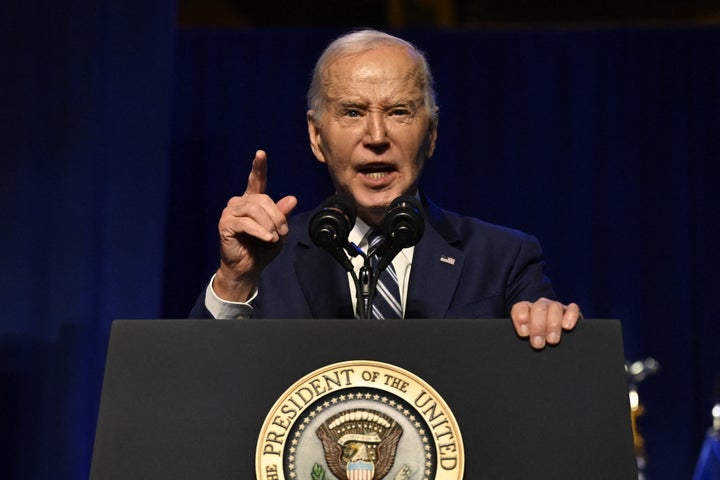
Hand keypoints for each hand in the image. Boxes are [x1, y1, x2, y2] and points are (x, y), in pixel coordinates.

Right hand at [214, 150, 296, 301]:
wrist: (247, 268)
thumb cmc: (262, 249)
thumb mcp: (278, 231)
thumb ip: (282, 215)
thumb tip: (292, 199)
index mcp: (252, 202)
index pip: (256, 181)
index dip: (259, 167)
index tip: (261, 153)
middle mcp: (239, 203)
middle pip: (263, 200)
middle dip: (277, 216)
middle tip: (282, 232)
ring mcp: (230, 213)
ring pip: (255, 210)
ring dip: (269, 225)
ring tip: (273, 237)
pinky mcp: (225, 224)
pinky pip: (246, 223)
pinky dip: (260, 231)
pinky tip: (267, 238)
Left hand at [510, 297, 581, 349]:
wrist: (555, 342)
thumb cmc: (535, 340)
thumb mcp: (526, 337)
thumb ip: (523, 335)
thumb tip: (520, 341)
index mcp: (526, 310)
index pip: (520, 308)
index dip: (521, 319)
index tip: (524, 334)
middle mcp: (541, 306)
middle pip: (539, 308)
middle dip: (538, 327)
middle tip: (538, 344)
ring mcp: (556, 307)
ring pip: (555, 307)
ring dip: (553, 324)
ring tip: (552, 340)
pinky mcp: (572, 312)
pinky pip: (573, 309)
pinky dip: (570, 316)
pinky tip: (567, 327)